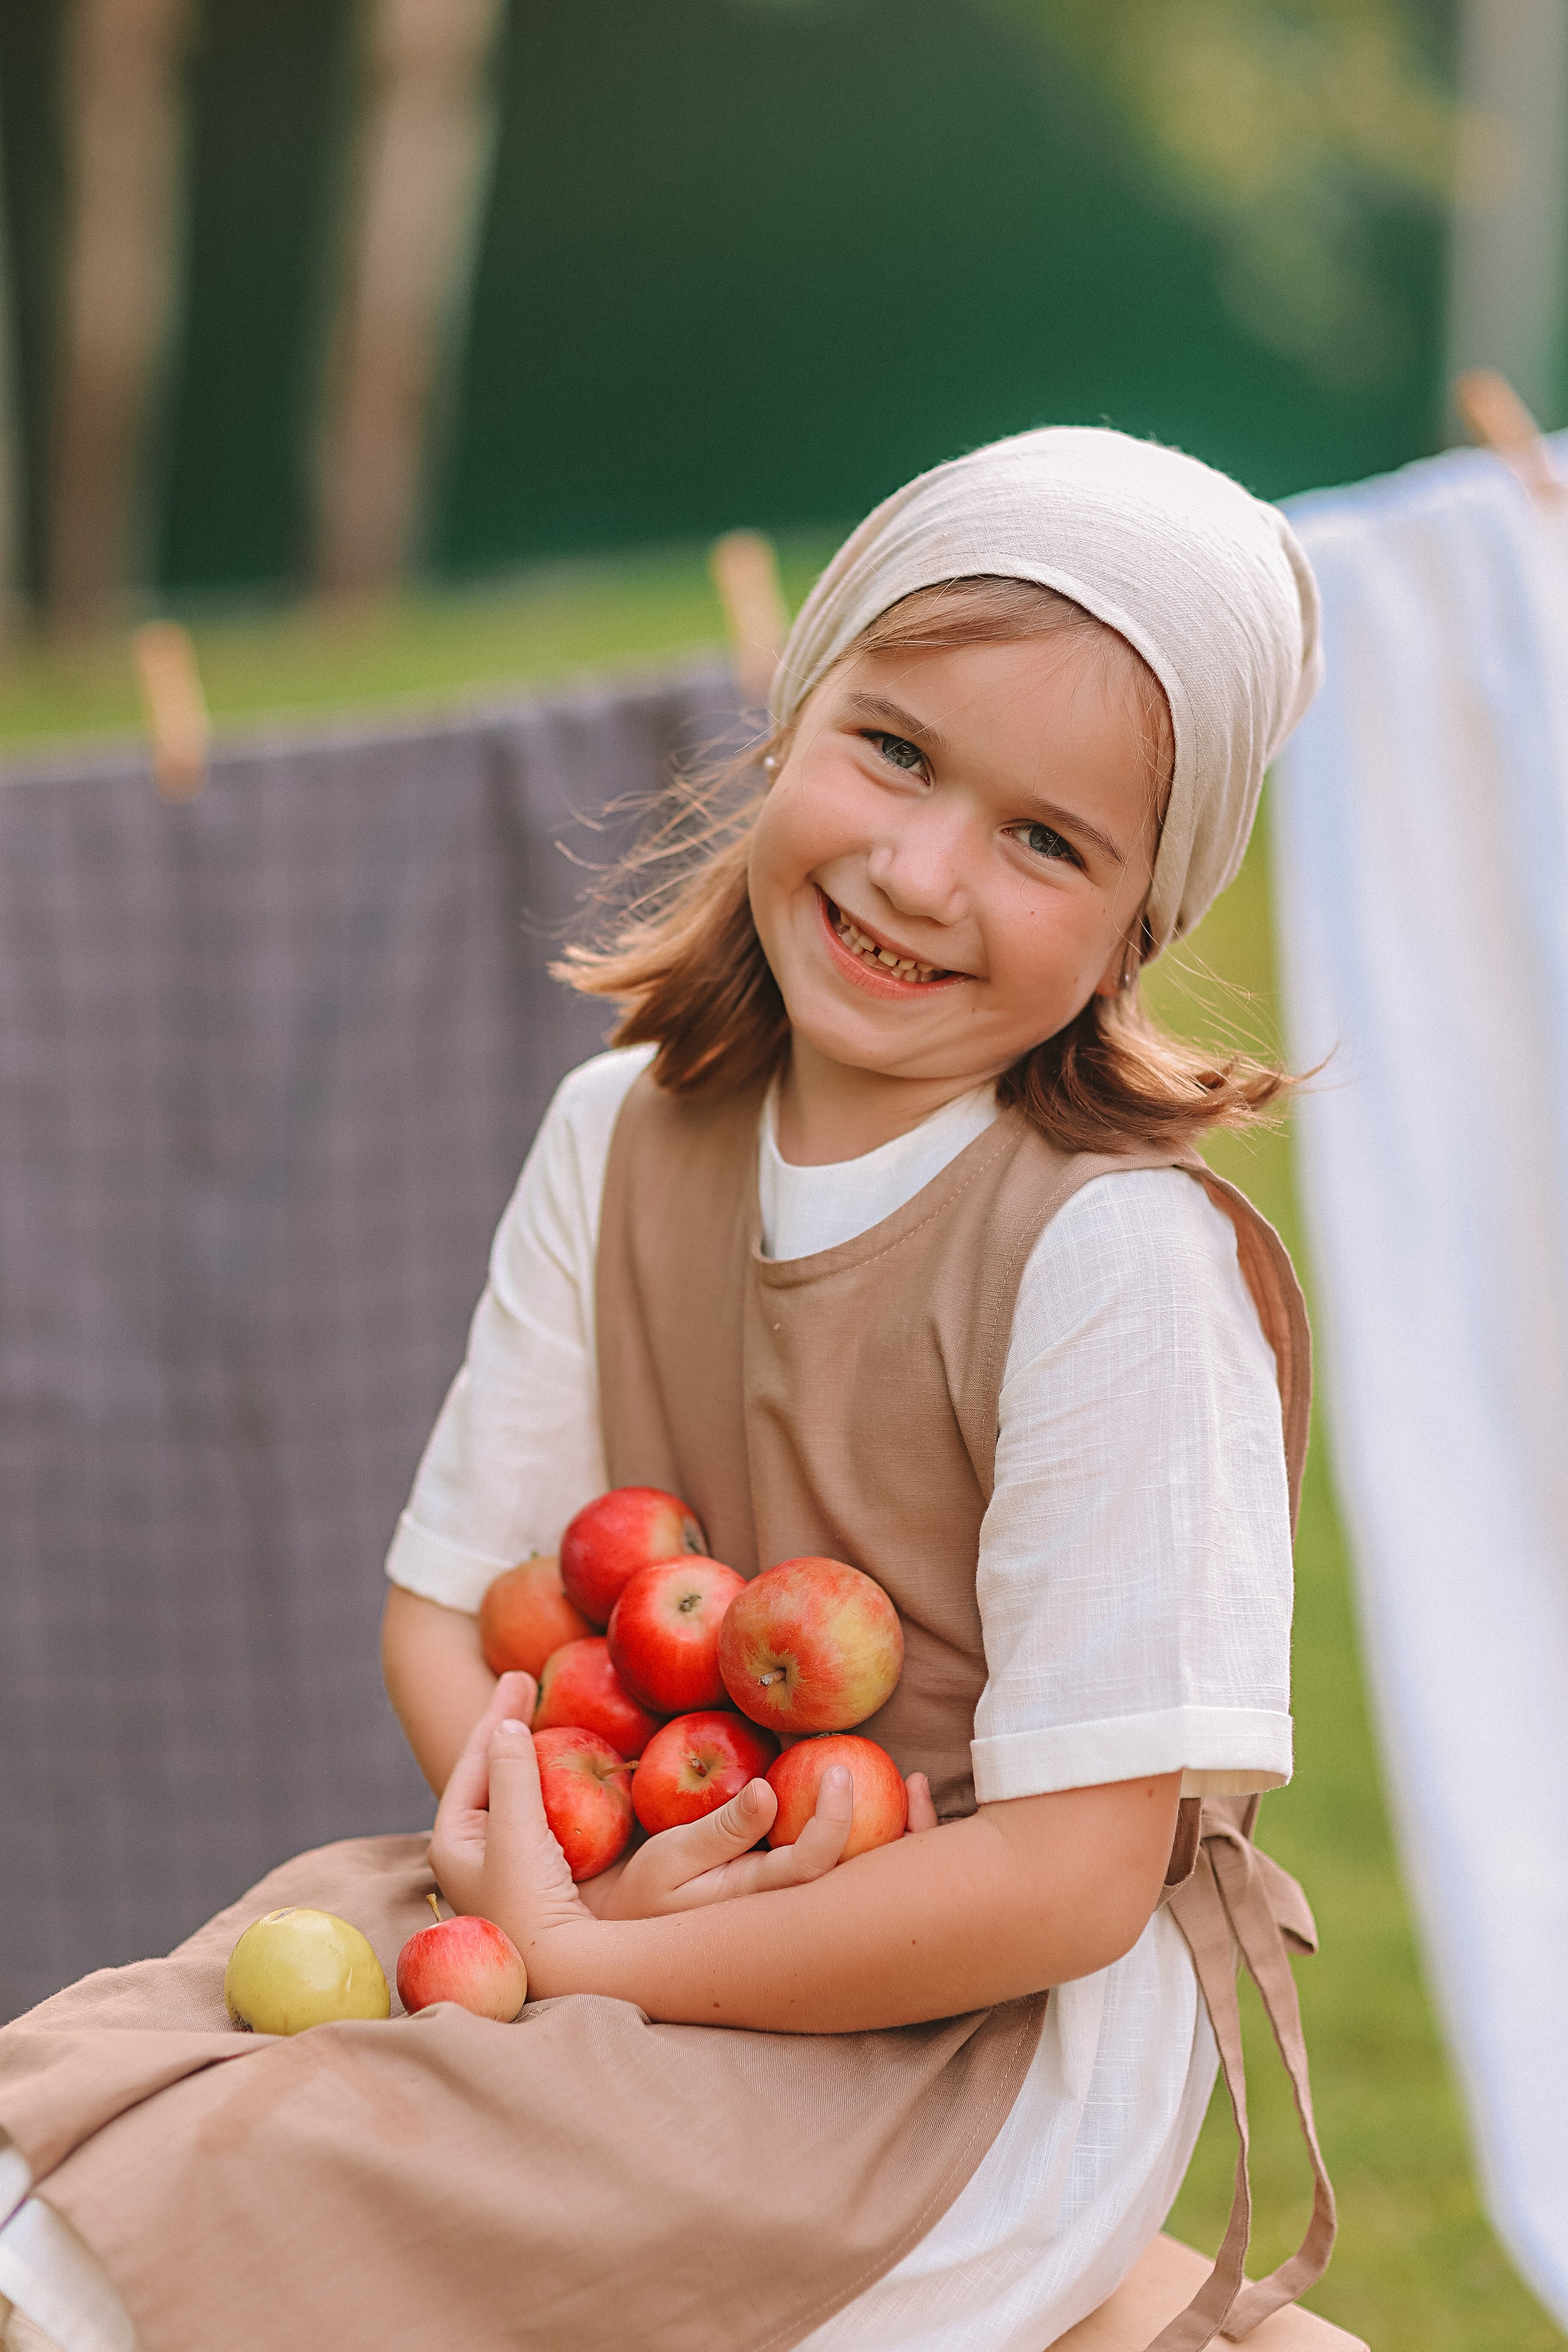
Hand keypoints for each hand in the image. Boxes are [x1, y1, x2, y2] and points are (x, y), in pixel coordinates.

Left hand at [427, 1674, 586, 1950]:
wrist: (561, 1968)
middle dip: (507, 1728)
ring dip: (527, 1752)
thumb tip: (506, 1725)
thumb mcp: (516, 1830)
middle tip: (526, 1682)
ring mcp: (501, 1862)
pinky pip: (535, 1811)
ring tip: (542, 1714)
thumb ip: (510, 1773)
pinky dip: (547, 1781)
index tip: (518, 1679)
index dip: (494, 1718)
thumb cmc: (529, 1900)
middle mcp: (471, 1850)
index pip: (472, 1762)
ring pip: (512, 1790)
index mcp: (452, 1840)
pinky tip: (566, 1768)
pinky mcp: (531, 1873)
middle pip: (488, 1771)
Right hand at [600, 1766, 938, 1919]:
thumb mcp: (672, 1856)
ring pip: (866, 1881)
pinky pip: (853, 1872)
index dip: (833, 1818)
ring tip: (918, 1788)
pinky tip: (895, 1801)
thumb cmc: (651, 1892)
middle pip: (861, 1881)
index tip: (837, 1768)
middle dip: (901, 1837)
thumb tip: (769, 1792)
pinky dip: (881, 1839)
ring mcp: (803, 1910)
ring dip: (902, 1839)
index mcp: (760, 1902)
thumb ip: (723, 1828)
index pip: (814, 1864)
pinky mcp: (804, 1898)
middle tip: (918, 1781)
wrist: (643, 1937)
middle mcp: (793, 1913)